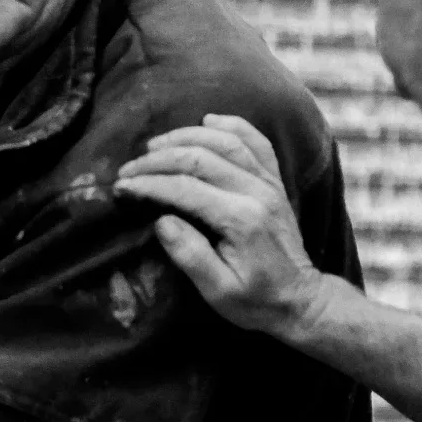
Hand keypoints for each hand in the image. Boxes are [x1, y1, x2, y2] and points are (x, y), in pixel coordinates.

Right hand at [114, 114, 325, 337]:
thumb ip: (190, 255)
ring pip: (225, 140)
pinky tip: (207, 120)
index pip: (185, 188)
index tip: (121, 187)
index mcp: (241, 219)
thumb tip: (161, 220)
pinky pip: (255, 140)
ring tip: (154, 146)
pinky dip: (230, 124)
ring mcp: (269, 182)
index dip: (149, 184)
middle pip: (201, 157)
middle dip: (158, 159)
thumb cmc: (256, 301)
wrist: (300, 300)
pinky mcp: (275, 180)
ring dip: (185, 136)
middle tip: (128, 168)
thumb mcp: (218, 291)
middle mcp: (257, 192)